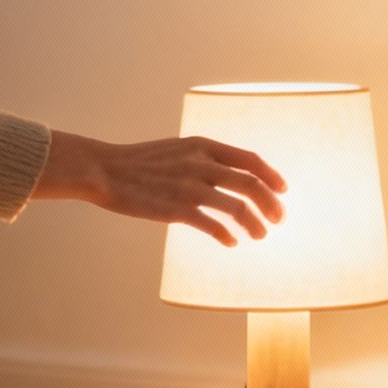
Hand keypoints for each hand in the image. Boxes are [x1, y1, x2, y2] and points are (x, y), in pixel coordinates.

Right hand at [33, 129, 286, 245]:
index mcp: (203, 146)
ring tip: (260, 235)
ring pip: (238, 207)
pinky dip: (227, 235)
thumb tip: (235, 175)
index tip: (283, 191)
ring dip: (255, 224)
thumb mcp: (179, 149)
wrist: (104, 170)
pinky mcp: (176, 209)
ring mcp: (189, 186)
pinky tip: (231, 242)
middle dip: (271, 205)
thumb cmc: (142, 162)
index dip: (272, 176)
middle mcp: (201, 164)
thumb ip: (207, 159)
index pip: (250, 159)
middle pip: (252, 184)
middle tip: (278, 219)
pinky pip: (213, 225)